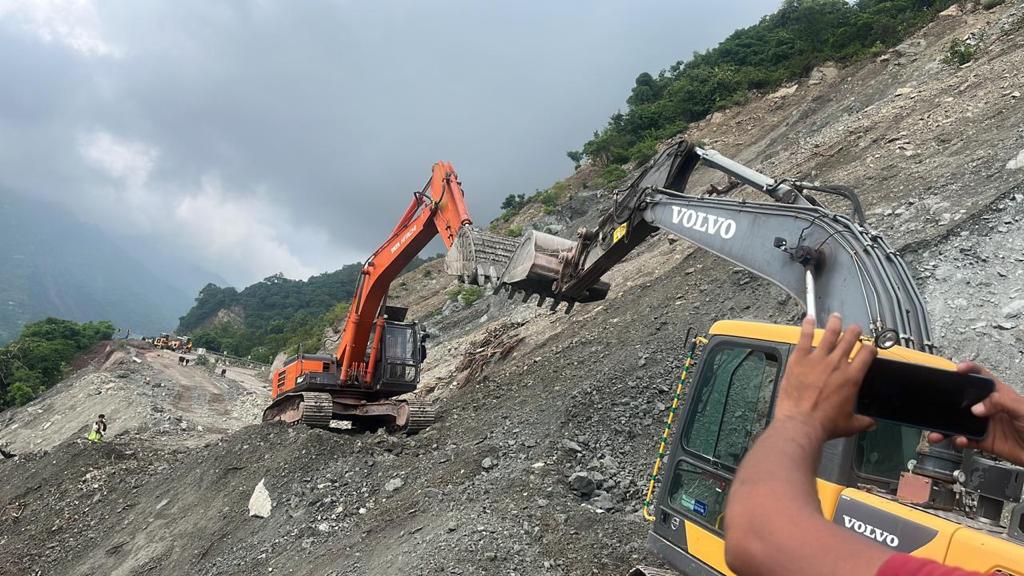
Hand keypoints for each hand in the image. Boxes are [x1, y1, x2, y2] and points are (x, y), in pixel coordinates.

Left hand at [774, 313, 876, 440]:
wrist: (801, 423)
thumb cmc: (825, 425)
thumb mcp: (849, 425)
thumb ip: (862, 421)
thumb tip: (871, 424)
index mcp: (852, 377)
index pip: (866, 354)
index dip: (870, 349)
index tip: (869, 347)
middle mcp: (837, 364)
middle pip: (850, 340)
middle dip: (854, 332)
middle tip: (855, 328)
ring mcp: (817, 359)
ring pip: (829, 335)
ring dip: (835, 324)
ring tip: (836, 317)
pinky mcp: (799, 359)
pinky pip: (804, 338)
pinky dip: (806, 327)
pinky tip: (808, 318)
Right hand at [927, 362, 1023, 465]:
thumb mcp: (1022, 409)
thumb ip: (1000, 403)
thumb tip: (977, 407)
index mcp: (999, 395)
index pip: (982, 377)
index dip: (970, 371)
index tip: (958, 369)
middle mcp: (989, 408)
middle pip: (964, 400)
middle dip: (949, 402)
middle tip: (939, 404)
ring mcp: (985, 425)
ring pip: (960, 422)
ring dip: (947, 427)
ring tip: (937, 432)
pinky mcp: (984, 441)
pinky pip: (966, 439)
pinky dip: (959, 440)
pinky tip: (960, 440)